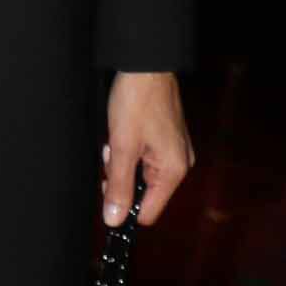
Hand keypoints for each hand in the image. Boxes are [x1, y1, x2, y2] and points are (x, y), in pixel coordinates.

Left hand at [101, 70, 193, 230]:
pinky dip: (129, 151)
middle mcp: (179, 165)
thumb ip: (118, 185)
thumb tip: (114, 219)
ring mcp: (174, 151)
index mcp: (173, 171)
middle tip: (111, 156)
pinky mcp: (166, 139)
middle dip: (120, 178)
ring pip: (140, 174)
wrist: (147, 66)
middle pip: (142, 192)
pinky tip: (122, 133)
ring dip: (122, 162)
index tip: (106, 193)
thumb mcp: (122, 146)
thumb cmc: (137, 101)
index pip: (147, 212)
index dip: (124, 208)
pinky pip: (144, 158)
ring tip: (116, 139)